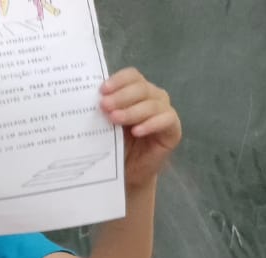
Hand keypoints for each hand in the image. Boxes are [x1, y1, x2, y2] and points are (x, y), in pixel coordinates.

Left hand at [100, 68, 181, 188]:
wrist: (126, 173)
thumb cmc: (115, 146)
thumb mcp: (105, 126)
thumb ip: (103, 111)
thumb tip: (92, 100)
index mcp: (136, 91)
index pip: (132, 76)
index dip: (118, 80)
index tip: (102, 90)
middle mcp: (152, 97)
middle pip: (141, 88)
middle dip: (121, 96)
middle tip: (104, 106)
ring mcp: (164, 111)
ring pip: (152, 104)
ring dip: (132, 111)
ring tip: (115, 119)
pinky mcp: (173, 129)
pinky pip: (166, 120)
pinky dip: (151, 124)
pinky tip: (137, 131)